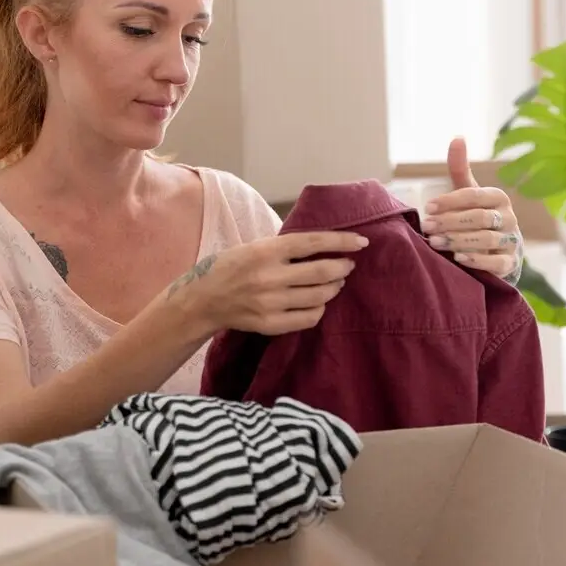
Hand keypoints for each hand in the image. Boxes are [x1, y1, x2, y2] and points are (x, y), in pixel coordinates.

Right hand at [166, 230, 367, 335]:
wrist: (203, 299)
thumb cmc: (232, 266)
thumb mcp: (255, 246)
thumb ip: (286, 246)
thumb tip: (325, 243)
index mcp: (266, 250)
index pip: (313, 242)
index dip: (342, 241)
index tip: (362, 242)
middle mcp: (269, 276)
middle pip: (322, 272)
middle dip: (343, 267)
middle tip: (348, 265)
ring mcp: (269, 302)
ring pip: (319, 297)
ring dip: (334, 288)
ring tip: (335, 283)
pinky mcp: (269, 324)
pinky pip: (308, 318)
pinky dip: (319, 309)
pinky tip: (318, 303)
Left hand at [421, 137, 522, 280]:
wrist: (498, 251)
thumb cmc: (478, 218)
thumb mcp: (468, 193)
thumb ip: (460, 169)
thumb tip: (457, 137)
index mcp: (498, 198)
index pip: (474, 196)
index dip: (449, 201)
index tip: (427, 208)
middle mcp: (508, 217)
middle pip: (479, 217)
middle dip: (450, 222)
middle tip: (427, 227)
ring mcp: (512, 241)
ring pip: (486, 239)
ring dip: (458, 240)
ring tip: (434, 243)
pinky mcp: (510, 263)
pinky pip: (496, 262)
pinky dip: (477, 260)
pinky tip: (458, 258)